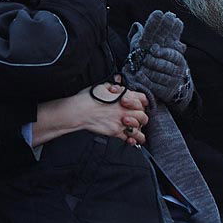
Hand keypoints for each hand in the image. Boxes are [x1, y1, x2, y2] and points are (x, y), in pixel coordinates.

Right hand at [33, 85, 147, 145]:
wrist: (79, 111)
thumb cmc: (88, 99)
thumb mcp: (102, 86)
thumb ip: (114, 86)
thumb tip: (118, 82)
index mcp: (124, 97)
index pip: (143, 99)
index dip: (142, 101)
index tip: (139, 103)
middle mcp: (125, 110)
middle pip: (143, 115)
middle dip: (141, 116)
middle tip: (136, 116)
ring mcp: (121, 122)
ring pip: (139, 128)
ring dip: (139, 129)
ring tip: (136, 129)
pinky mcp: (115, 132)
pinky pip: (129, 138)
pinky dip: (132, 140)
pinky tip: (131, 139)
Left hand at [124, 11, 191, 107]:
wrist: (176, 86)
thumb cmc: (167, 62)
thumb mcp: (169, 48)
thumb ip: (170, 34)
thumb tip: (173, 17)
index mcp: (178, 59)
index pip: (172, 54)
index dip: (163, 51)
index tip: (153, 48)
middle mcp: (178, 71)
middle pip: (165, 66)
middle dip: (153, 62)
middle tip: (144, 58)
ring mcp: (172, 82)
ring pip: (160, 77)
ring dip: (149, 72)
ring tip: (140, 67)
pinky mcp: (166, 92)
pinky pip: (155, 87)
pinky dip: (146, 81)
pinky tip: (138, 76)